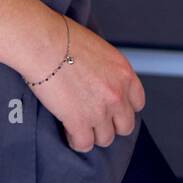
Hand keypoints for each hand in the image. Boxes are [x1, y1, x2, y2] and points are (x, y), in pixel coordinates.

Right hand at [23, 16, 145, 151]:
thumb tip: (101, 82)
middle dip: (110, 124)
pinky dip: (75, 140)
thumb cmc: (64, 38)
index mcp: (124, 73)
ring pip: (105, 139)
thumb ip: (108, 71)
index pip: (137, 103)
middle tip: (94, 117)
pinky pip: (84, 144)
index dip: (123, 107)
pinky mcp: (79, 122)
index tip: (112, 107)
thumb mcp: (99, 50)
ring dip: (92, 132)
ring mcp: (100, 111)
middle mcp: (117, 94)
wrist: (44, 43)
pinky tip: (68, 128)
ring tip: (78, 122)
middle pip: (125, 126)